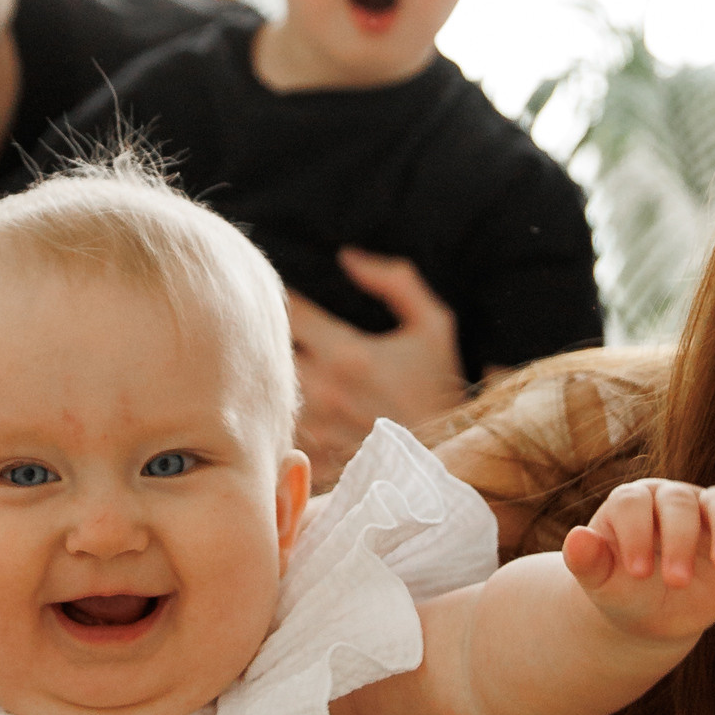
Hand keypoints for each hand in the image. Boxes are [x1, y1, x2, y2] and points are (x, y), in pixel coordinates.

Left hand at [284, 254, 465, 487]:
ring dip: (268, 376)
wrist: (450, 457)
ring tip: (266, 364)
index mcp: (346, 354)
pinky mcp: (312, 457)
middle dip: (267, 335)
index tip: (278, 291)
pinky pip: (277, 430)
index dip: (279, 296)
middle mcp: (322, 391)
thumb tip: (348, 258)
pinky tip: (283, 407)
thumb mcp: (433, 325)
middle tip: (264, 324)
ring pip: (267, 392)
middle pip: (267, 352)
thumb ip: (396, 283)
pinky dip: (277, 416)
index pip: (289, 311)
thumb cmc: (440, 387)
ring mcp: (314, 428)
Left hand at [561, 479, 714, 648]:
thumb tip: (572, 540)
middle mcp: (672, 499)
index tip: (636, 572)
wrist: (648, 614)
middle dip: (678, 539)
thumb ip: (588, 563)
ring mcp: (709, 515)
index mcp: (633, 502)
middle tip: (675, 582)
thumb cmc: (620, 591)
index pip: (634, 503)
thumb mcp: (601, 584)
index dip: (635, 533)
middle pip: (679, 502)